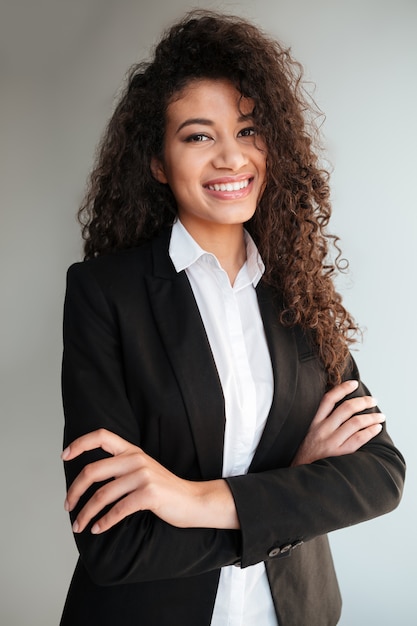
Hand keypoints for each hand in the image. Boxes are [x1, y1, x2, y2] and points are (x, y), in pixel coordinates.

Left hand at [62, 429, 237, 533]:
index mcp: (132, 450)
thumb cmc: (164, 490)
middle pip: (93, 471)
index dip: (80, 443)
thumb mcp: (142, 470)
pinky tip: (97, 529)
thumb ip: (121, 468)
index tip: (64, 456)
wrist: (193, 501)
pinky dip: (104, 522)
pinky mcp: (149, 494)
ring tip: (79, 526)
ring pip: (102, 494)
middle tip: (68, 506)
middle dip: (75, 491)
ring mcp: (143, 476)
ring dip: (86, 513)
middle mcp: (136, 459)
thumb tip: (89, 479)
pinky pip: (118, 510)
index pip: (101, 436)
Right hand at [291, 380, 384, 465]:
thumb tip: (341, 408)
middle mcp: (321, 429)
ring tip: (380, 416)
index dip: (342, 388)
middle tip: (373, 400)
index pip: (328, 399)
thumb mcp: (307, 432)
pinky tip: (376, 428)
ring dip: (371, 417)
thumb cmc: (306, 453)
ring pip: (355, 422)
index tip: (354, 383)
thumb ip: (321, 421)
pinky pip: (358, 439)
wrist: (300, 474)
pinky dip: (370, 431)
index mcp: (313, 421)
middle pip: (346, 408)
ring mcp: (330, 442)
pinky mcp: (338, 454)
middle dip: (363, 402)